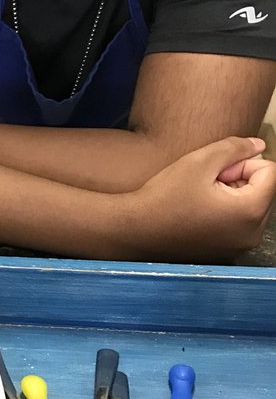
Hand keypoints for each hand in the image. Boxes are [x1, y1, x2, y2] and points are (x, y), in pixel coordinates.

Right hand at [130, 136, 275, 260]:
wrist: (136, 230)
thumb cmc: (165, 195)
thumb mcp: (200, 161)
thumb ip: (236, 147)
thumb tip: (259, 145)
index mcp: (250, 211)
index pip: (270, 172)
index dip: (243, 163)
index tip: (215, 171)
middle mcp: (252, 234)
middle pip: (263, 191)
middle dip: (240, 180)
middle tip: (205, 183)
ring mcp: (240, 247)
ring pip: (250, 206)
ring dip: (232, 196)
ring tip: (200, 198)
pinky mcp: (227, 253)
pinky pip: (238, 224)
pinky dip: (225, 214)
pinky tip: (197, 212)